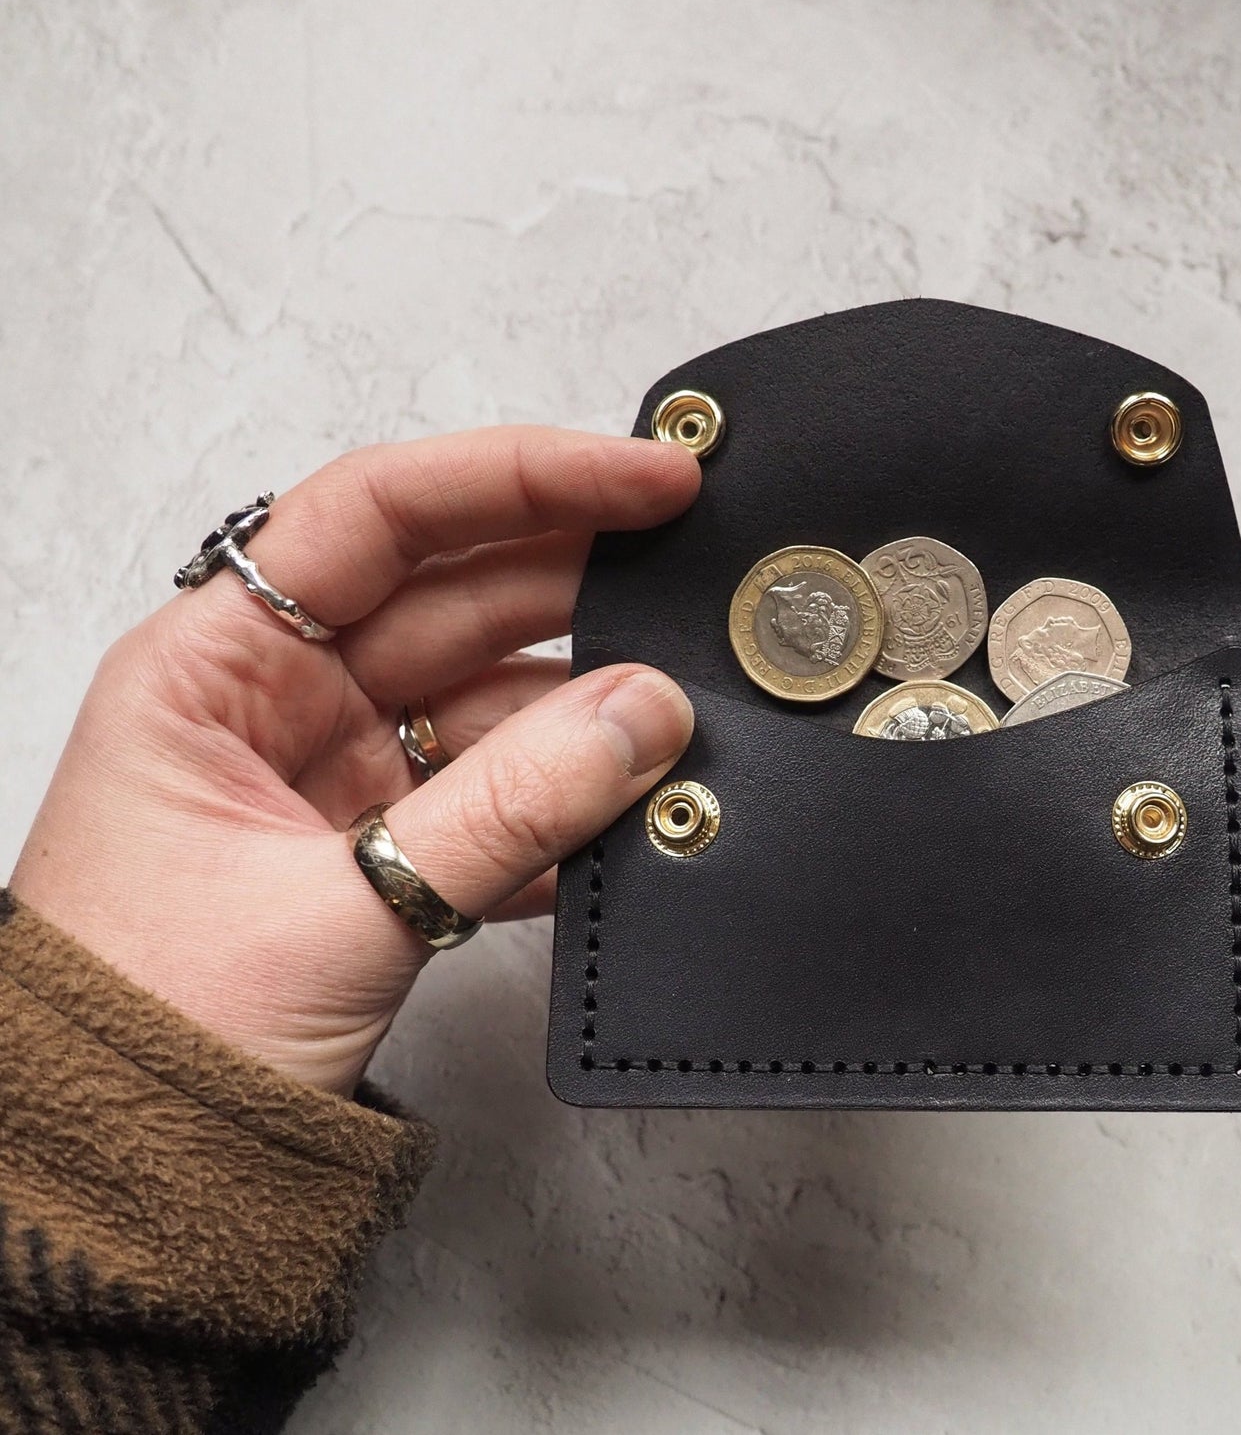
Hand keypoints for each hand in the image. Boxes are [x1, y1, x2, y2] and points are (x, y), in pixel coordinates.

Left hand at [10, 428, 700, 1093]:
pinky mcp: (388, 846)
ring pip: (491, 699)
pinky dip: (566, 804)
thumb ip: (510, 806)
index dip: (519, 479)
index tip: (640, 480)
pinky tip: (627, 814)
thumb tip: (647, 713)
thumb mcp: (342, 906)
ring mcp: (339, 773)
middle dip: (576, 583)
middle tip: (690, 577)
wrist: (125, 1186)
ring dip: (586, 715)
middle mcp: (280, 700)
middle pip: (451, 595)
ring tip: (675, 725)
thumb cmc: (148, 1036)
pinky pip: (499, 792)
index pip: (380, 516)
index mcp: (217, 666)